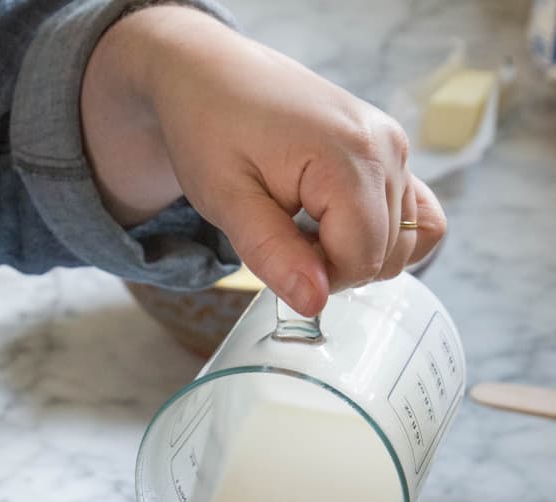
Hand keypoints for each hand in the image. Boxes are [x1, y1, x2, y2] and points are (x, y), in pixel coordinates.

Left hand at [81, 6, 445, 315]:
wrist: (210, 75)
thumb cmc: (211, 128)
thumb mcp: (227, 201)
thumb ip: (273, 254)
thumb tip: (314, 304)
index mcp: (348, 159)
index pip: (361, 261)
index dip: (320, 279)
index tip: (279, 256)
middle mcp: (384, 148)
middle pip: (387, 256)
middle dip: (336, 268)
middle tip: (286, 238)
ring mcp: (393, 145)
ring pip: (405, 240)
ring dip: (356, 251)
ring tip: (304, 226)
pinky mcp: (389, 148)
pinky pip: (414, 213)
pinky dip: (380, 232)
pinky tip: (335, 223)